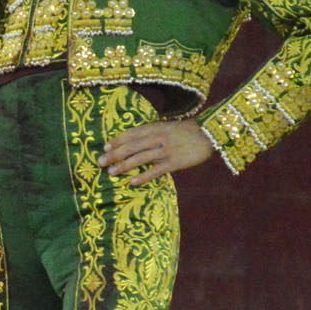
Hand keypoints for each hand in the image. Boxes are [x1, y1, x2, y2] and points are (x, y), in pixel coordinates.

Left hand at [97, 119, 213, 185]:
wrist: (210, 134)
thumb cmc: (186, 132)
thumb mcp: (167, 127)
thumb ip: (151, 133)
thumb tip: (133, 142)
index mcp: (156, 127)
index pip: (132, 134)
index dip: (117, 140)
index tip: (105, 147)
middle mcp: (158, 138)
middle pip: (132, 146)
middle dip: (114, 154)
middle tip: (100, 162)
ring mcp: (166, 150)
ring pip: (140, 158)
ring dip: (124, 166)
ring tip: (111, 172)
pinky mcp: (175, 162)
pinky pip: (156, 170)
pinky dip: (144, 176)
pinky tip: (132, 182)